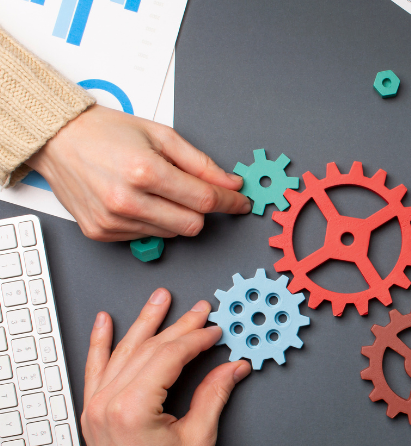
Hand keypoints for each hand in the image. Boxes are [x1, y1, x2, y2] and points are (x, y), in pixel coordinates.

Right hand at [26, 105, 251, 240]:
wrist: (57, 139)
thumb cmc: (106, 132)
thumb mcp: (162, 135)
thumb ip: (201, 164)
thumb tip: (231, 184)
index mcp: (145, 171)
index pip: (204, 200)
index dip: (230, 203)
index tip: (241, 204)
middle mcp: (127, 201)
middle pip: (192, 224)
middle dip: (201, 209)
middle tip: (193, 191)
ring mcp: (113, 221)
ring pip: (171, 233)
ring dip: (175, 215)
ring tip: (155, 189)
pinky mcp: (101, 233)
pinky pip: (146, 236)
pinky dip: (151, 221)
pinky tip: (137, 200)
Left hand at [81, 289, 250, 445]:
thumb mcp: (199, 440)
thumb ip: (214, 394)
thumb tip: (232, 368)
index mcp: (133, 409)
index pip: (169, 356)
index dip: (197, 339)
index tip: (216, 330)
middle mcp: (108, 404)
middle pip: (147, 349)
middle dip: (177, 326)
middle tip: (199, 309)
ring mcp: (97, 408)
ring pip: (123, 353)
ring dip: (143, 324)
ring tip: (159, 300)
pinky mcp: (95, 415)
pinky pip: (96, 370)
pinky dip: (101, 344)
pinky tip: (105, 324)